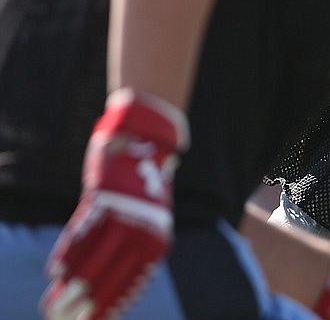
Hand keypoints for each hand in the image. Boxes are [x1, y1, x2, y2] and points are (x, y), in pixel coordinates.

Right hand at [42, 89, 188, 319]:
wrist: (148, 144)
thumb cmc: (145, 190)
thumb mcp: (149, 223)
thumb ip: (132, 252)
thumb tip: (114, 289)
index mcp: (156, 243)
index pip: (128, 286)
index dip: (108, 307)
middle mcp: (142, 233)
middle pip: (107, 278)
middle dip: (83, 303)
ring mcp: (122, 217)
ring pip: (91, 261)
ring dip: (69, 284)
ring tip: (53, 303)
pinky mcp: (104, 200)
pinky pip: (81, 235)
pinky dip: (67, 253)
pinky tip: (54, 271)